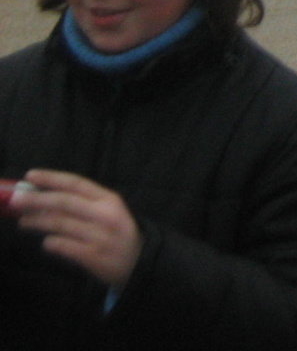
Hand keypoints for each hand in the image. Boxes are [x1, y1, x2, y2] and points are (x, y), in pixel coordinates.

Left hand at [11, 169, 142, 288]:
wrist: (139, 262)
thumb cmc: (117, 233)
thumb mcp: (108, 212)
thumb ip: (83, 204)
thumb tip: (43, 198)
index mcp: (108, 199)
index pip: (76, 183)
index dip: (52, 178)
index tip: (30, 176)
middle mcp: (104, 214)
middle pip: (64, 202)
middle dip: (37, 200)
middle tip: (15, 200)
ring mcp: (98, 235)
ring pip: (60, 224)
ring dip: (37, 222)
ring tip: (23, 222)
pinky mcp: (92, 256)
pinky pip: (62, 246)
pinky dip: (50, 243)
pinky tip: (46, 242)